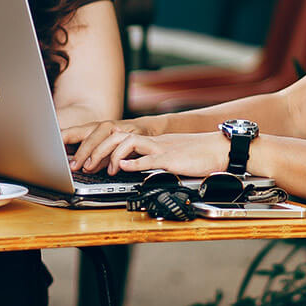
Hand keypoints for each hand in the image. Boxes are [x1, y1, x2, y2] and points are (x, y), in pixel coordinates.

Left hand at [64, 118, 151, 172]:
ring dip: (96, 154)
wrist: (151, 130)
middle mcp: (106, 127)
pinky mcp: (135, 136)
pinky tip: (113, 169)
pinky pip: (125, 145)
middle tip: (73, 167)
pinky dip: (117, 158)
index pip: (76, 132)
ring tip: (89, 168)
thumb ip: (94, 158)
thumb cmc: (124, 141)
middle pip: (89, 135)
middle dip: (80, 152)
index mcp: (95, 130)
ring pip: (105, 138)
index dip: (64, 138)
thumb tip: (81, 168)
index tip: (52, 147)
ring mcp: (120, 130)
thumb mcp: (106, 150)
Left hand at [72, 130, 225, 177]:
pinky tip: (122, 167)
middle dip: (95, 150)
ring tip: (104, 169)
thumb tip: (128, 165)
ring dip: (110, 155)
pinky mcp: (170, 158)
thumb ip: (149, 158)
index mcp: (151, 140)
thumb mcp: (168, 155)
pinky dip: (132, 163)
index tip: (86, 159)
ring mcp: (160, 148)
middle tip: (85, 166)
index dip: (98, 146)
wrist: (220, 149)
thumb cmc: (199, 154)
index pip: (117, 136)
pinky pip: (148, 158)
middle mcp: (152, 141)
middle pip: (115, 135)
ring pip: (127, 142)